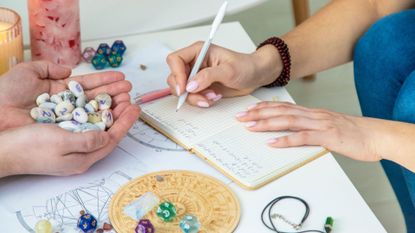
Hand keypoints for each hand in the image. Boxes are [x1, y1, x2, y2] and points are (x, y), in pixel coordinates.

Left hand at [0, 61, 132, 130]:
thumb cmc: (7, 93)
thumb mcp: (27, 73)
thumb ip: (48, 68)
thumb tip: (68, 70)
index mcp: (59, 92)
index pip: (87, 86)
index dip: (105, 81)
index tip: (121, 78)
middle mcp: (66, 107)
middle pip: (96, 100)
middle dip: (114, 94)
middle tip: (129, 90)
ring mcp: (67, 121)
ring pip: (95, 114)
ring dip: (113, 107)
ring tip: (129, 102)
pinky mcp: (66, 134)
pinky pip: (88, 127)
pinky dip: (103, 122)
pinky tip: (116, 116)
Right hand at [0, 103, 139, 177]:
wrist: (3, 149)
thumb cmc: (30, 148)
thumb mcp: (62, 143)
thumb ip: (87, 141)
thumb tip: (107, 136)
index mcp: (83, 158)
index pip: (112, 139)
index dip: (126, 123)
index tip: (136, 108)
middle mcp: (80, 153)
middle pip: (107, 131)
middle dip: (119, 114)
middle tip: (128, 98)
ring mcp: (71, 145)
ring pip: (96, 126)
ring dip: (108, 111)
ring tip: (117, 96)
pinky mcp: (61, 137)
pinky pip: (84, 123)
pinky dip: (92, 111)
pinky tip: (95, 102)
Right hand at [166, 42, 281, 107]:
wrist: (255, 76)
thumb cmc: (245, 66)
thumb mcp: (229, 70)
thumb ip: (208, 76)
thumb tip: (190, 85)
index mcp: (198, 52)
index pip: (175, 60)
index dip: (176, 74)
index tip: (184, 88)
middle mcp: (194, 63)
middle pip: (175, 77)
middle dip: (186, 91)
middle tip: (201, 97)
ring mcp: (197, 76)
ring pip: (182, 90)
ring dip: (195, 97)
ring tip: (213, 97)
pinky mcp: (201, 87)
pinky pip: (192, 97)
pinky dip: (200, 100)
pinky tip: (214, 97)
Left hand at [236, 101, 380, 161]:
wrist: (375, 135)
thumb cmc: (352, 133)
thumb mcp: (327, 126)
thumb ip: (309, 127)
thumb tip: (293, 132)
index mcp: (312, 112)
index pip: (282, 106)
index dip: (263, 107)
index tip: (248, 110)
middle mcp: (313, 115)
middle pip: (280, 111)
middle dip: (258, 113)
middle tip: (241, 117)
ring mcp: (319, 124)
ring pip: (287, 121)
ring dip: (266, 123)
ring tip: (250, 127)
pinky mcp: (327, 136)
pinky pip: (302, 137)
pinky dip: (285, 140)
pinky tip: (272, 143)